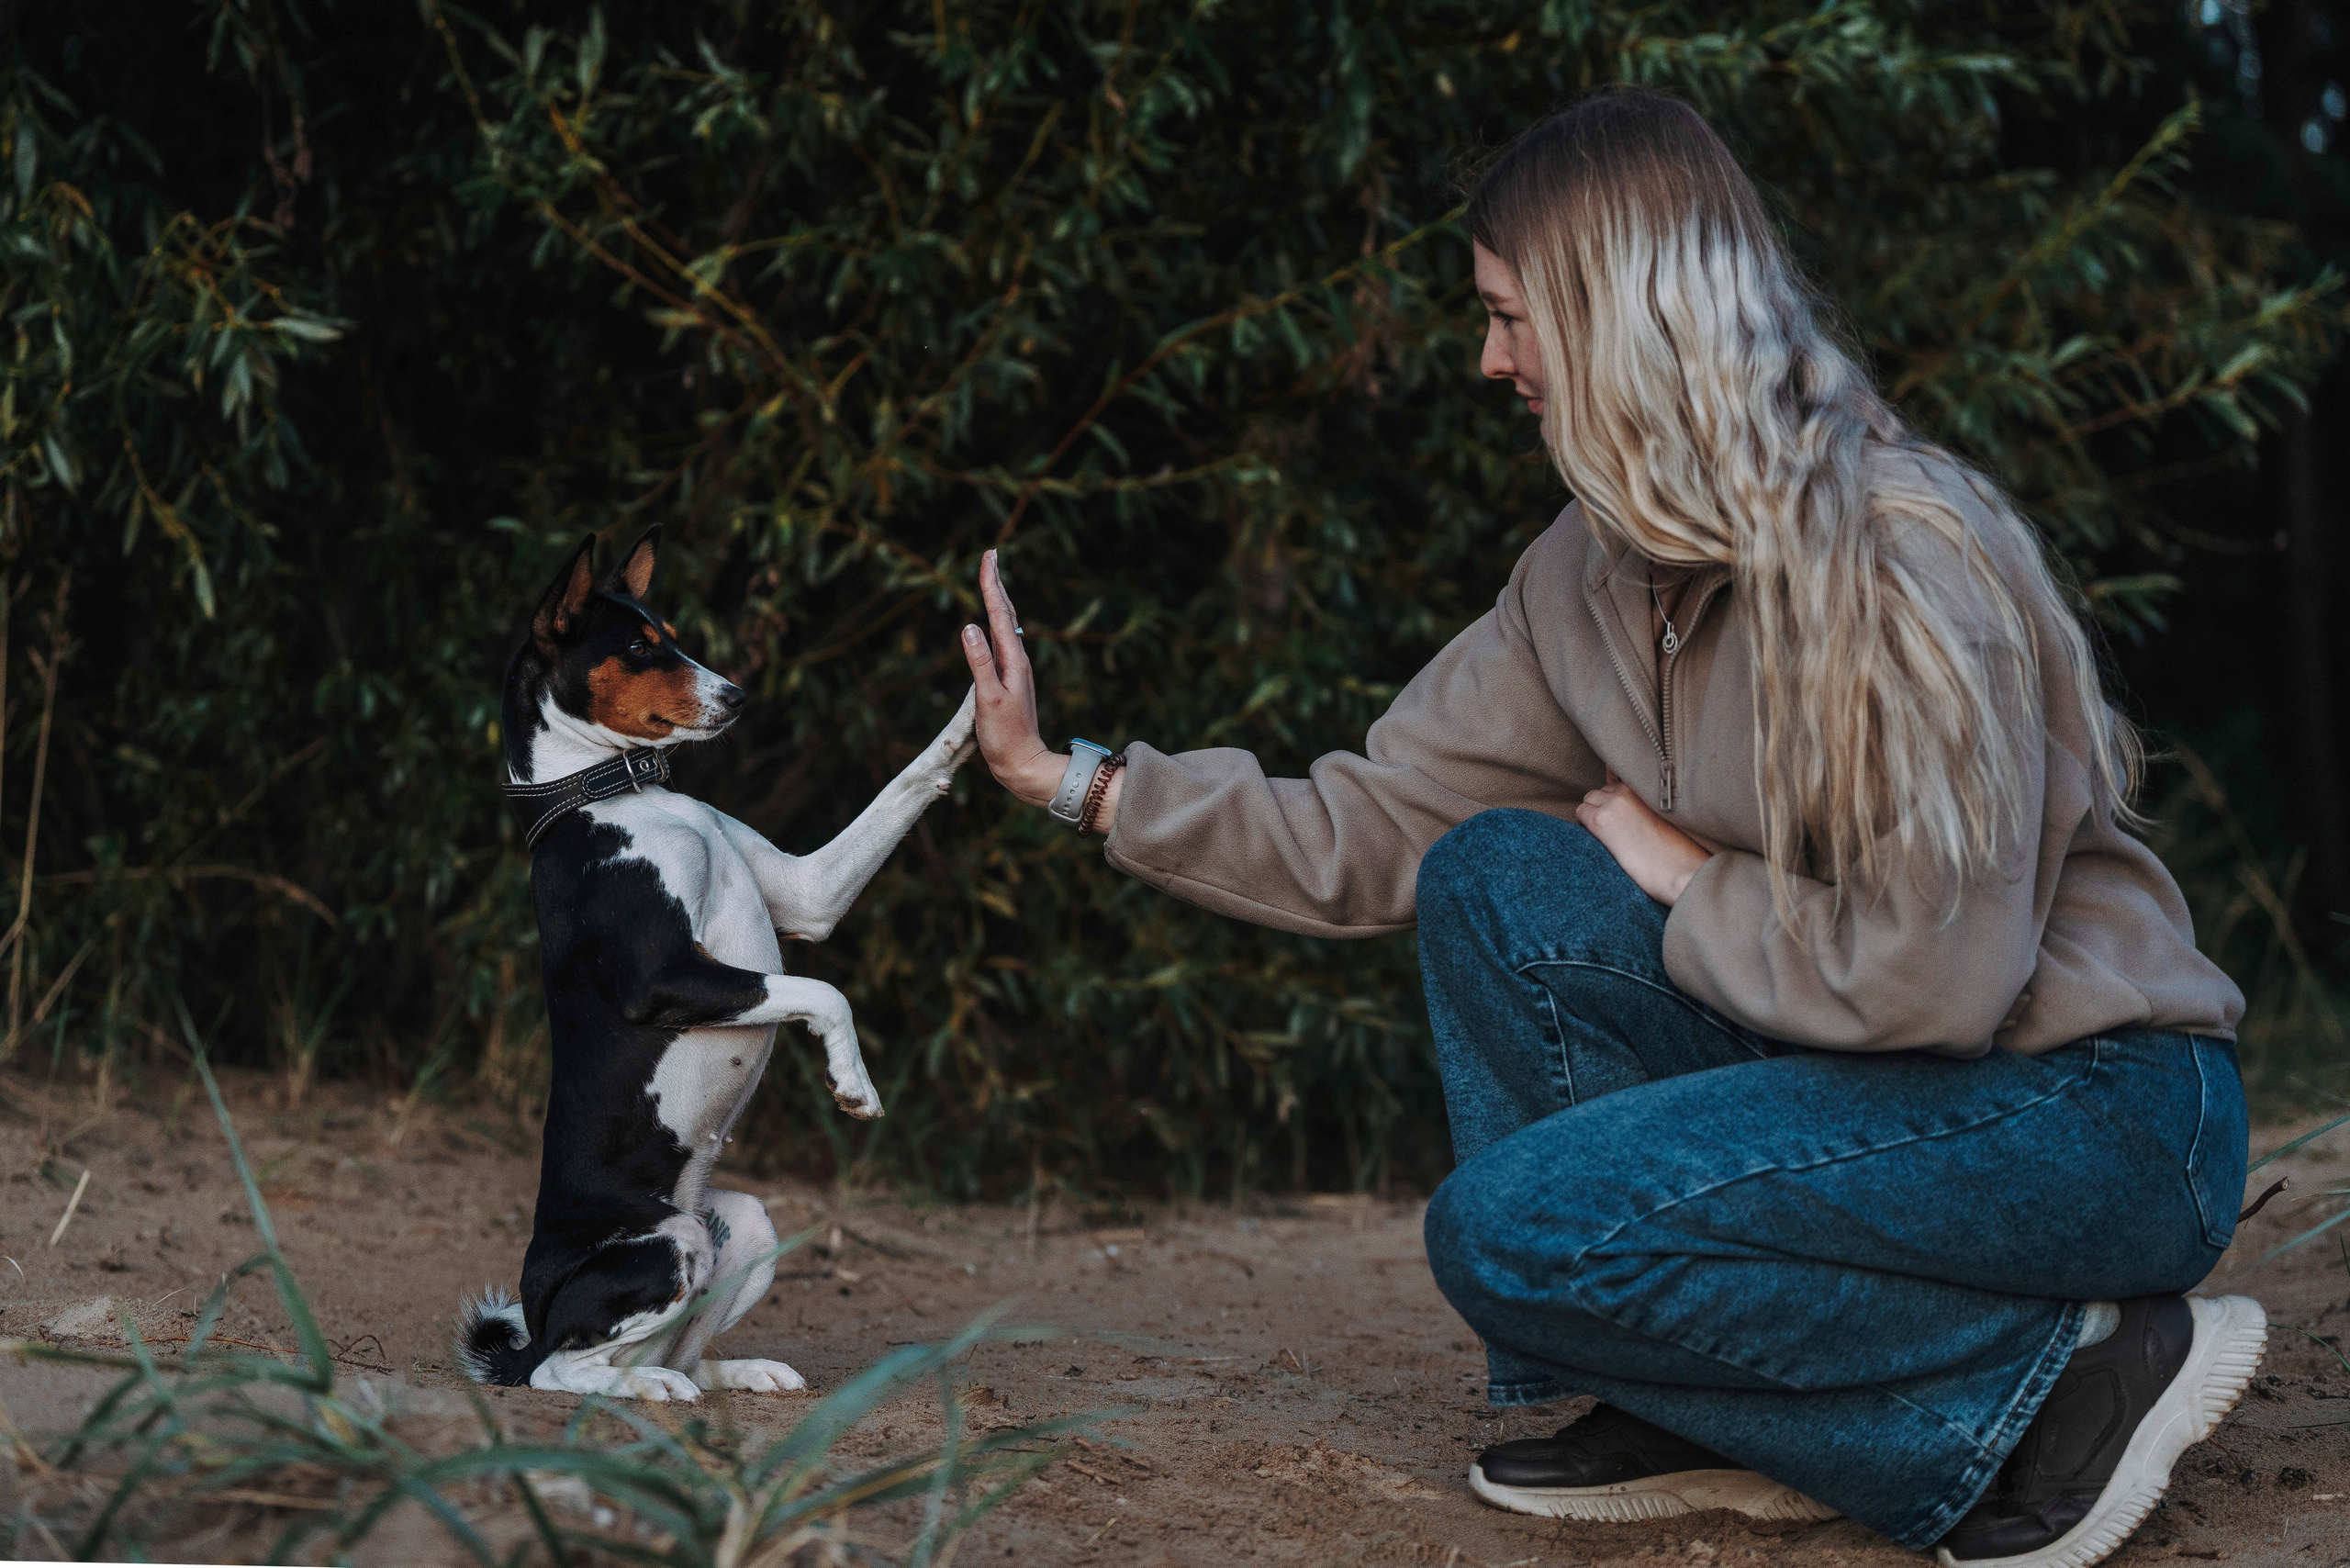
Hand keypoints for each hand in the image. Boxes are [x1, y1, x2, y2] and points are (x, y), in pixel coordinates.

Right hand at [960, 550, 1065, 807]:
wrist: (1023, 764)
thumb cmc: (1005, 737)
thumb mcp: (988, 699)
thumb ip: (979, 662)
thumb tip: (970, 626)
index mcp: (1013, 661)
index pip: (999, 614)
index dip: (992, 584)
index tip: (989, 556)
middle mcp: (1017, 661)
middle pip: (1005, 614)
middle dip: (996, 584)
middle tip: (990, 556)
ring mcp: (1015, 671)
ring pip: (1006, 626)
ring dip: (997, 601)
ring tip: (992, 581)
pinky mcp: (1009, 682)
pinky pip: (1003, 642)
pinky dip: (997, 624)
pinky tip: (996, 626)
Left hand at [1575, 769, 1711, 905]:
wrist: (1680, 871)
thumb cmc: (1677, 853)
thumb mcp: (1665, 819)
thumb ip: (1645, 808)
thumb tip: (1628, 812)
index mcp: (1645, 789)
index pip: (1616, 784)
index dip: (1615, 804)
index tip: (1620, 820)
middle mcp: (1628, 790)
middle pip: (1601, 791)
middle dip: (1602, 808)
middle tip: (1614, 832)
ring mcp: (1613, 803)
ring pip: (1588, 800)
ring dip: (1592, 816)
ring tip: (1609, 838)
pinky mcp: (1601, 821)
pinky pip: (1580, 814)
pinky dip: (1584, 826)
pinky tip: (1601, 843)